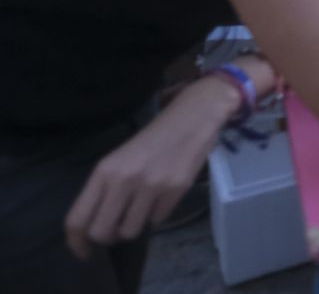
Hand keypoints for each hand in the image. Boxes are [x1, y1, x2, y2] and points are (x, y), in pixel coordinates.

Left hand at [64, 75, 240, 256]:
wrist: (190, 119)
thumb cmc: (150, 141)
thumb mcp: (118, 160)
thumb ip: (104, 190)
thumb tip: (95, 227)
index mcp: (104, 171)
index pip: (77, 218)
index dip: (76, 242)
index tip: (82, 251)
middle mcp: (124, 180)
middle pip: (101, 232)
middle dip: (108, 236)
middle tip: (116, 228)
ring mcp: (151, 185)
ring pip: (130, 231)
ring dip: (134, 226)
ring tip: (141, 208)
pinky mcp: (175, 189)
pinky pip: (157, 220)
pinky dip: (157, 214)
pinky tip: (162, 195)